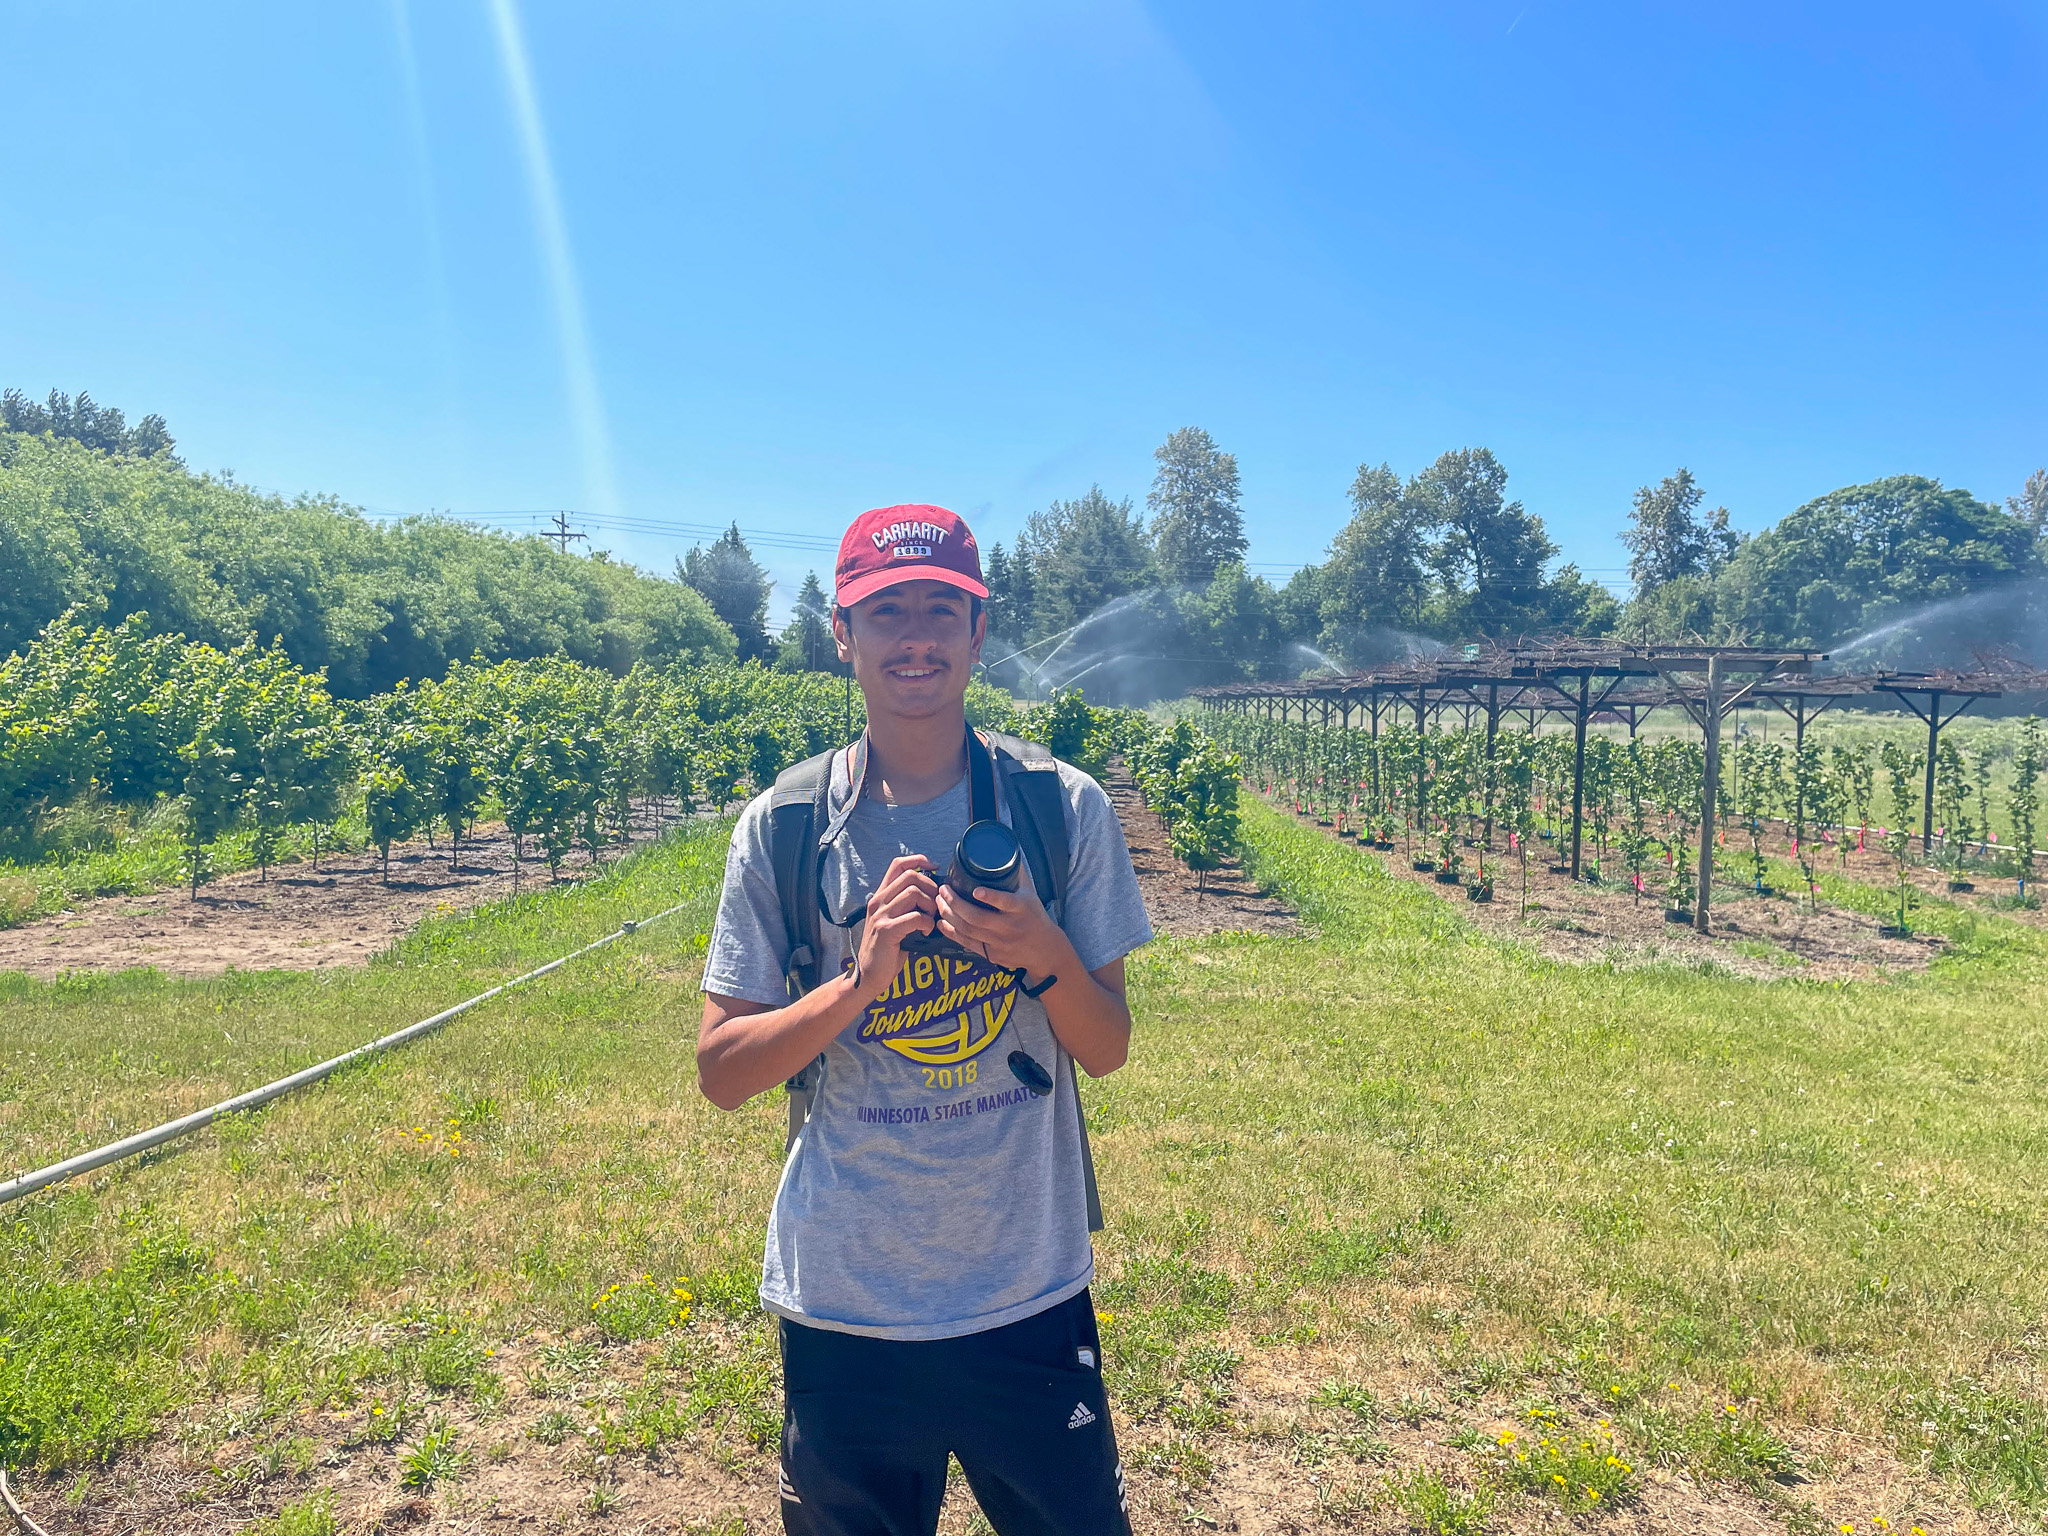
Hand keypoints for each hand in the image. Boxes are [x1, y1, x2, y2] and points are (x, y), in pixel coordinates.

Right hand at [853, 855, 937, 999]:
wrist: (868, 974)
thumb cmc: (887, 949)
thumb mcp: (894, 921)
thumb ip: (907, 905)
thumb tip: (935, 893)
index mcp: (880, 896)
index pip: (898, 864)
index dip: (919, 860)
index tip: (935, 868)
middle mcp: (878, 901)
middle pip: (911, 876)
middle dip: (931, 888)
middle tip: (934, 906)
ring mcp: (880, 915)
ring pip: (914, 893)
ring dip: (930, 906)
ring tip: (930, 920)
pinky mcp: (886, 930)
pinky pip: (915, 917)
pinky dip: (927, 923)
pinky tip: (925, 932)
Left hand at [936, 869, 1067, 978]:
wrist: (1044, 950)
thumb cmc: (1034, 916)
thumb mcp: (1030, 893)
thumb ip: (1015, 873)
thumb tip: (1003, 850)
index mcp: (1021, 909)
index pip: (1005, 902)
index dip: (990, 897)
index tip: (976, 890)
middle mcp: (1009, 926)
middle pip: (977, 918)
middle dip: (955, 903)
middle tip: (944, 890)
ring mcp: (999, 942)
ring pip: (968, 930)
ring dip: (949, 914)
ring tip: (940, 901)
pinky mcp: (991, 954)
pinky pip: (967, 943)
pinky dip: (951, 932)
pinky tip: (942, 921)